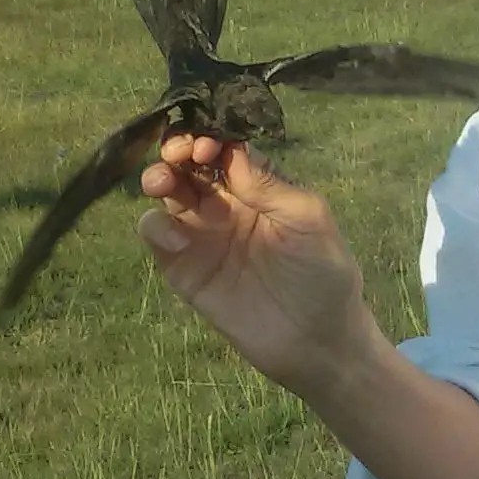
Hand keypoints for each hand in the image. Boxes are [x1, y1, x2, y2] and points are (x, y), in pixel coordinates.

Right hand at [136, 135, 379, 392]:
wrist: (315, 340)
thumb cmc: (322, 274)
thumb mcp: (308, 219)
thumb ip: (268, 185)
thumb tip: (229, 150)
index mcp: (258, 187)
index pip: (224, 149)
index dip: (210, 138)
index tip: (206, 142)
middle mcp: (225, 204)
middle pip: (190, 165)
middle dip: (177, 151)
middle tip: (177, 154)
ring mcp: (201, 235)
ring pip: (168, 194)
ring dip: (158, 179)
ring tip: (160, 182)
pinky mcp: (183, 268)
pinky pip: (157, 236)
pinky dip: (155, 227)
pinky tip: (175, 238)